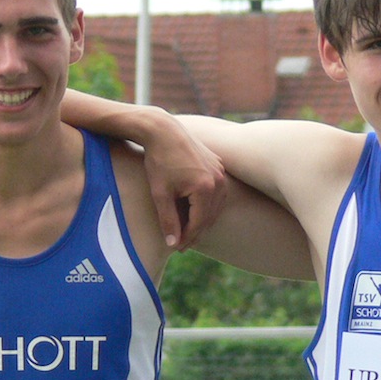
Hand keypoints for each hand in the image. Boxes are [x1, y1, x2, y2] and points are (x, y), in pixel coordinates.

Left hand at [142, 122, 227, 248]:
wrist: (163, 131)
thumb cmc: (159, 161)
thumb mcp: (160, 194)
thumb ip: (168, 221)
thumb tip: (173, 244)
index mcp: (205, 189)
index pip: (198, 224)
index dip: (187, 238)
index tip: (176, 248)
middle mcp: (218, 181)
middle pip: (209, 217)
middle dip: (195, 232)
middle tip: (181, 244)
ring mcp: (221, 173)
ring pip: (215, 207)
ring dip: (203, 220)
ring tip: (187, 231)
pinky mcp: (219, 166)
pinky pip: (217, 193)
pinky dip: (207, 205)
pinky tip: (195, 211)